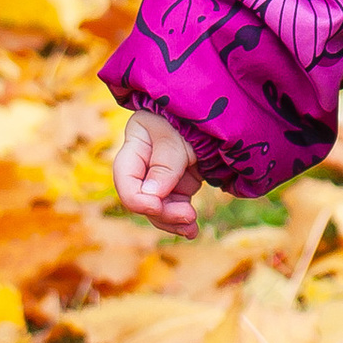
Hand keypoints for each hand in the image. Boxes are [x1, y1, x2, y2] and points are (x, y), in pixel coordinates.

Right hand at [114, 109, 202, 234]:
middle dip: (162, 213)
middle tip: (188, 216)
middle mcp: (143, 165)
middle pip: (142, 200)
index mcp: (135, 145)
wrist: (215, 112)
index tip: (157, 206)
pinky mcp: (177, 186)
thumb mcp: (178, 136)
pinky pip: (173, 209)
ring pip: (158, 210)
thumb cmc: (191, 118)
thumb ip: (165, 164)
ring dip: (173, 221)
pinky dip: (181, 220)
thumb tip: (152, 196)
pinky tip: (191, 229)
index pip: (126, 180)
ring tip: (192, 228)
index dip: (137, 198)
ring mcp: (160, 177)